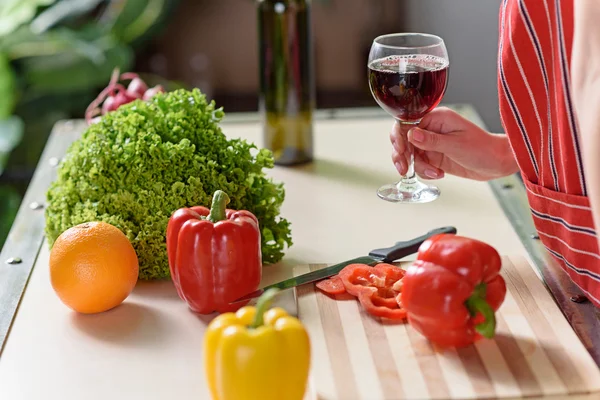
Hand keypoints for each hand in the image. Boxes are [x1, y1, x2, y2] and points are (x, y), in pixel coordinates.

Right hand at [390, 107, 518, 180]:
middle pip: (403, 139)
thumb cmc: (483, 149)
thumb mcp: (456, 145)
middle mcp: (431, 129)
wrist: (497, 163)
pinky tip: (439, 174)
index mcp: (437, 118)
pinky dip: (425, 172)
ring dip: (417, 166)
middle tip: (405, 168)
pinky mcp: (435, 156)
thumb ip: (432, 140)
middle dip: (402, 155)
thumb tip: (410, 134)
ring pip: (410, 154)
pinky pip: (419, 164)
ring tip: (433, 172)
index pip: (407, 123)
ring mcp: (432, 144)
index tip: (400, 151)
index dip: (399, 137)